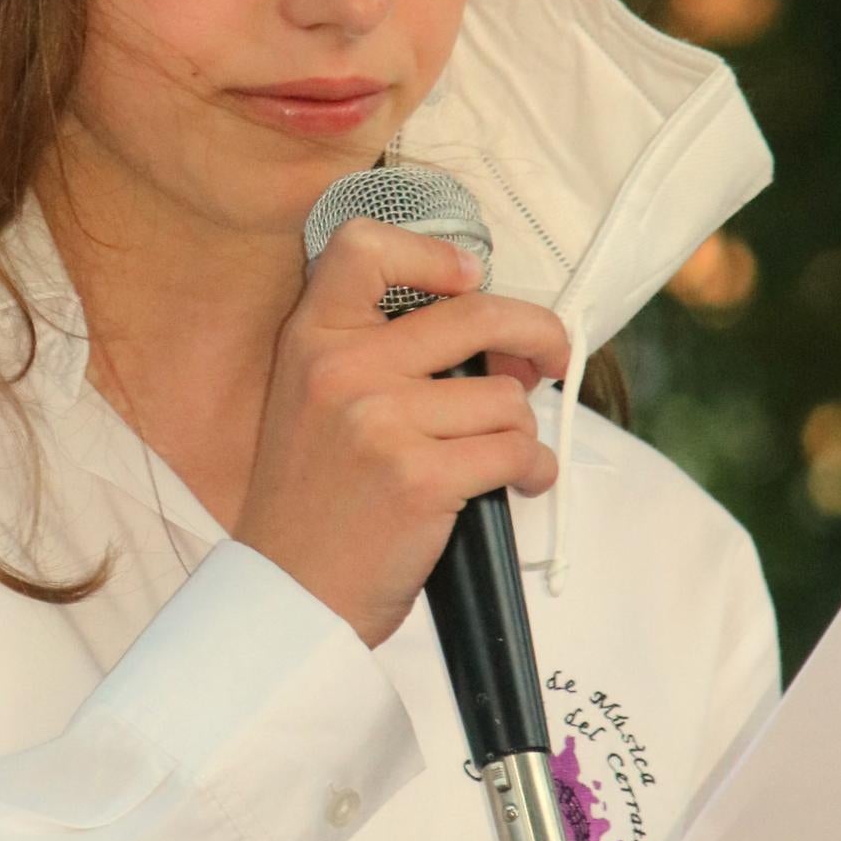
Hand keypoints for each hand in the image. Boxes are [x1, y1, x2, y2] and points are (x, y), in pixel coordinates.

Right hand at [235, 216, 570, 647]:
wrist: (288, 594)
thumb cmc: (314, 503)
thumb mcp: (313, 401)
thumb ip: (378, 353)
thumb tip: (501, 335)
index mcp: (311, 339)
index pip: (364, 246)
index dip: (433, 252)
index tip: (470, 279)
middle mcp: (342, 368)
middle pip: (477, 313)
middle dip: (537, 334)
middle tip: (552, 359)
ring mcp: (382, 421)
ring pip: (506, 397)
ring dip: (520, 432)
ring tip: (499, 460)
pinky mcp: (421, 477)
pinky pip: (516, 450)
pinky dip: (531, 471)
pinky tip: (512, 487)